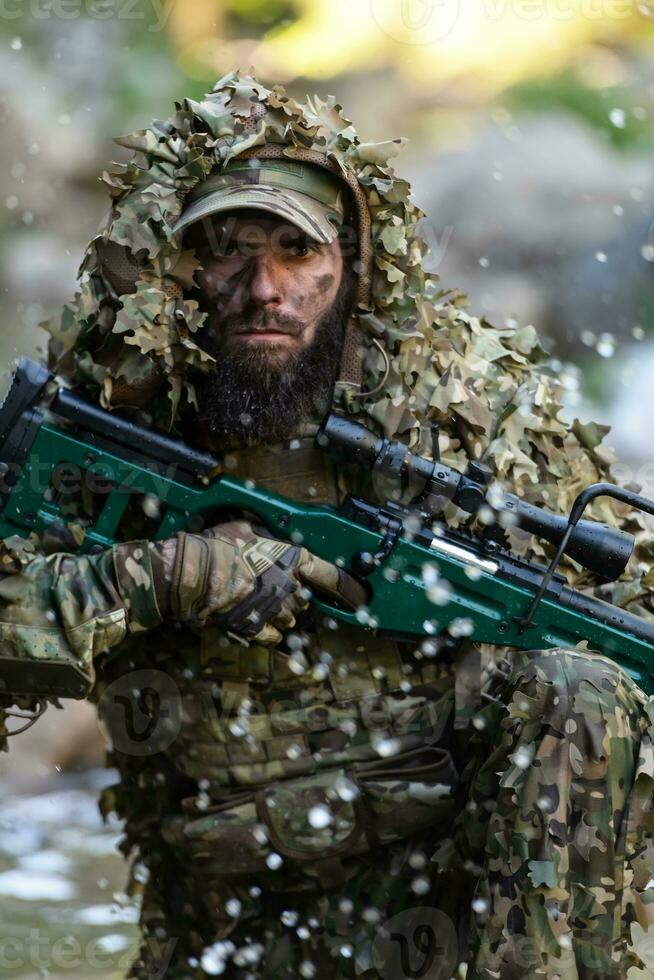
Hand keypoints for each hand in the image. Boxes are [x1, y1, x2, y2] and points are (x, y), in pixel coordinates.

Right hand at [155, 519, 365, 644]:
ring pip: (291, 621)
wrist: (192, 573)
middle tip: (271, 588)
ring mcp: (275, 610)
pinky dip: (266, 632)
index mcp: (292, 558)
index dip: (351, 590)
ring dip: (280, 614)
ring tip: (256, 602)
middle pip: (306, 601)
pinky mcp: (257, 629)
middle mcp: (289, 586)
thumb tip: (275, 538)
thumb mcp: (249, 527)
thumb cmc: (217, 545)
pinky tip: (251, 619)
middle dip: (295, 597)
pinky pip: (274, 637)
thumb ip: (271, 538)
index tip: (363, 599)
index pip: (331, 576)